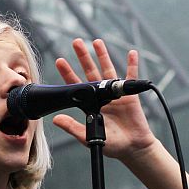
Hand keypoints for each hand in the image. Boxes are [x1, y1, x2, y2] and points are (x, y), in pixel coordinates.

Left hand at [50, 39, 157, 160]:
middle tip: (76, 42)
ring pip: (107, 69)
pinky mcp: (130, 94)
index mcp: (89, 104)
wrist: (132, 148)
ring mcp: (115, 93)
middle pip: (90, 72)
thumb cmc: (111, 144)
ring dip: (103, 55)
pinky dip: (132, 64)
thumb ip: (73, 127)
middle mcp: (100, 96)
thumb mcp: (88, 137)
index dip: (68, 73)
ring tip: (96, 41)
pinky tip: (131, 53)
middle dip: (83, 57)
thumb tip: (55, 119)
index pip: (75, 85)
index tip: (60, 60)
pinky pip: (131, 76)